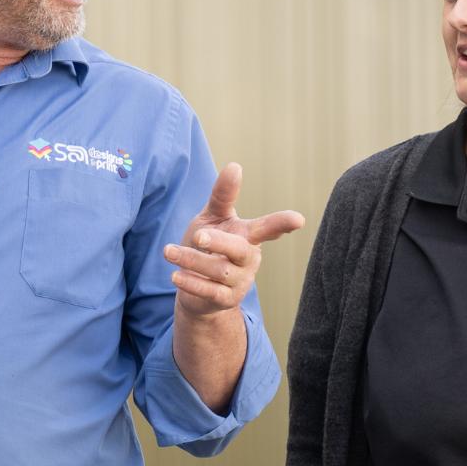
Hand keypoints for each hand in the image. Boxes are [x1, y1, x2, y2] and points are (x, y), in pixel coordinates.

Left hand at [164, 162, 302, 317]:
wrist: (196, 286)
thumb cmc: (208, 245)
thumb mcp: (213, 217)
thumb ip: (223, 195)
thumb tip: (235, 166)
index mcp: (248, 236)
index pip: (268, 228)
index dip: (282, 223)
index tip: (298, 220)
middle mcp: (248, 259)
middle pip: (239, 250)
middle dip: (219, 242)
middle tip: (198, 236)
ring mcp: (240, 281)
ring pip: (218, 271)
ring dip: (191, 260)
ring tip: (168, 251)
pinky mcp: (225, 300)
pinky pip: (209, 291)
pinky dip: (192, 282)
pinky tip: (176, 275)